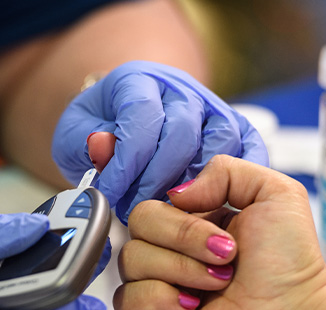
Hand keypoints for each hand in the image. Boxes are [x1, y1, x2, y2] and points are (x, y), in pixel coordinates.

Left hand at [53, 60, 268, 223]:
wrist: (123, 123)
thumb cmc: (100, 130)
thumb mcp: (75, 133)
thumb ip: (85, 141)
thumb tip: (103, 147)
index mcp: (139, 81)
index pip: (141, 115)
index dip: (127, 161)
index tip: (111, 192)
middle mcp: (182, 90)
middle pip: (182, 133)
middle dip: (156, 180)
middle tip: (136, 210)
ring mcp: (213, 108)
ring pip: (220, 142)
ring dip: (194, 186)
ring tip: (167, 212)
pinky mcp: (236, 129)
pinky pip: (249, 149)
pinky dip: (239, 179)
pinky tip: (216, 206)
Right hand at [113, 156, 325, 309]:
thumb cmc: (290, 266)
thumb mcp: (274, 193)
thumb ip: (224, 170)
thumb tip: (175, 194)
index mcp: (196, 227)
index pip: (156, 200)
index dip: (173, 205)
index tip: (211, 220)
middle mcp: (174, 258)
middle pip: (138, 223)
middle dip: (183, 235)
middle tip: (226, 256)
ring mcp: (158, 294)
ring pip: (131, 259)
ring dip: (179, 268)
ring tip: (219, 285)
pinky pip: (126, 299)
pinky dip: (159, 297)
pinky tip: (192, 308)